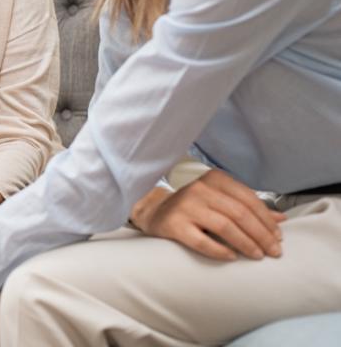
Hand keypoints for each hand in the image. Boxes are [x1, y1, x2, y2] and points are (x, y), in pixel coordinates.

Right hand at [131, 169, 285, 260]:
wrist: (156, 213)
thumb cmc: (195, 208)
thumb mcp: (221, 201)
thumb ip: (248, 208)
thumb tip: (281, 219)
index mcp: (214, 179)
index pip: (248, 199)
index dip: (267, 220)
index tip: (279, 237)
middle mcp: (199, 189)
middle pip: (240, 213)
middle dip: (262, 235)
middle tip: (274, 251)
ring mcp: (185, 206)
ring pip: (224, 226)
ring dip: (246, 243)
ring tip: (258, 255)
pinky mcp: (174, 225)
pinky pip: (202, 241)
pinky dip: (220, 251)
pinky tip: (232, 257)